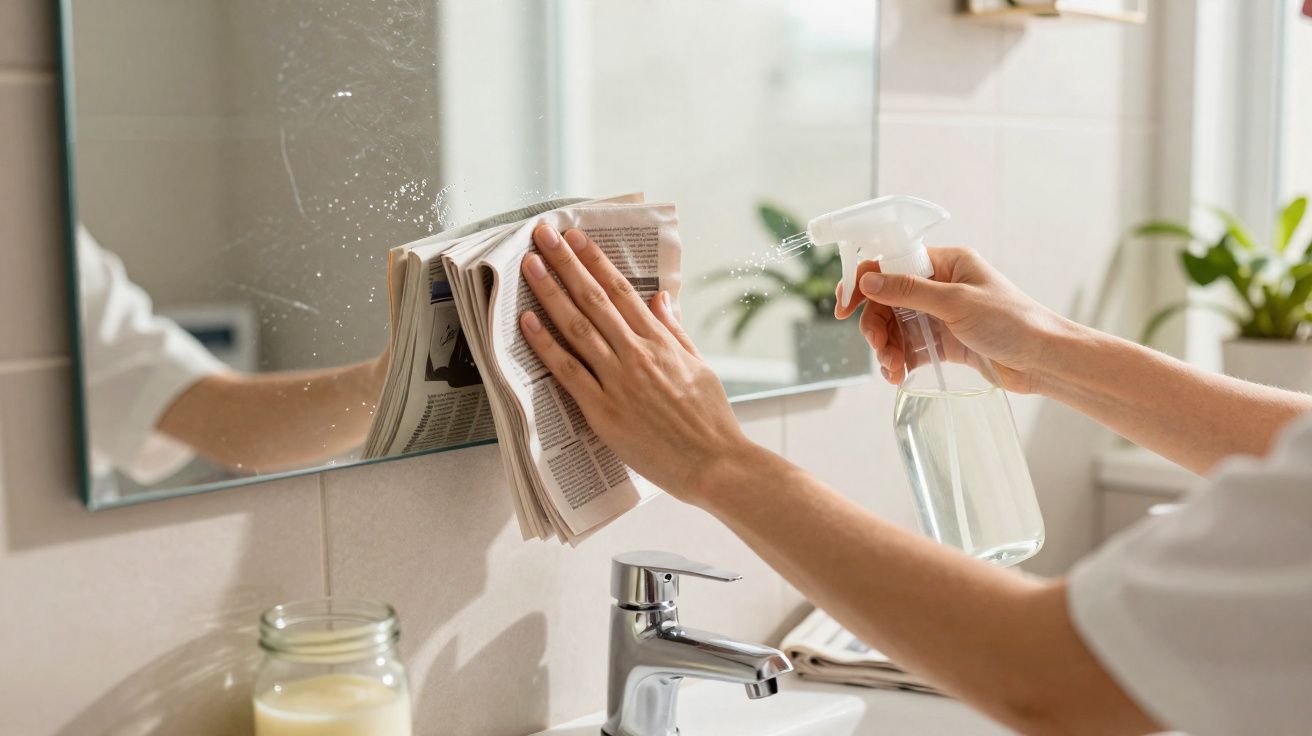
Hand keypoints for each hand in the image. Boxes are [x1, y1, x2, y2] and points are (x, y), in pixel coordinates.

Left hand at [517, 224, 753, 501]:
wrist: (715, 464)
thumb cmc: (711, 420)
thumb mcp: (700, 366)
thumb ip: (676, 331)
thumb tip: (663, 298)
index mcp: (661, 341)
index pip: (621, 290)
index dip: (595, 260)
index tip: (576, 238)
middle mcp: (637, 354)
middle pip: (593, 299)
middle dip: (566, 262)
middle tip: (543, 236)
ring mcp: (618, 381)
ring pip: (577, 327)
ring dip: (550, 292)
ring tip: (531, 265)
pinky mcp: (603, 411)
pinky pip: (568, 371)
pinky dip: (546, 344)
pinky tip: (528, 322)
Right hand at [835, 247, 1071, 393]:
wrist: (1043, 360)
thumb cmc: (1011, 321)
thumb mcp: (956, 303)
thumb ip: (909, 291)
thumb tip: (867, 280)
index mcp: (945, 263)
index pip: (891, 265)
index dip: (863, 283)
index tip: (844, 308)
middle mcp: (939, 286)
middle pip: (887, 301)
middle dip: (876, 325)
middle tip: (878, 347)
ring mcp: (940, 315)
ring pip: (895, 327)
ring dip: (886, 348)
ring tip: (891, 368)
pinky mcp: (944, 342)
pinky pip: (909, 348)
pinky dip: (899, 361)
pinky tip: (897, 375)